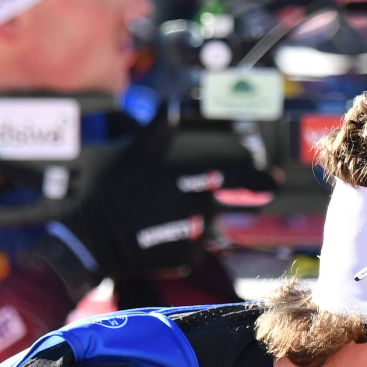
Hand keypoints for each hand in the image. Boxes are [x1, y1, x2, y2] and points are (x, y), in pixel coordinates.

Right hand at [54, 126, 274, 282]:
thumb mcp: (133, 156)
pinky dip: (179, 249)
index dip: (256, 178)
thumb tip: (171, 105)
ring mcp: (191, 237)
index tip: (273, 180)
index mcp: (187, 181)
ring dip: (187, 227)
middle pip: (212, 206)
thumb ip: (158, 131)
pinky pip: (191, 253)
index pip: (230, 178)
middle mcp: (195, 209)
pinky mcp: (183, 260)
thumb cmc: (112, 195)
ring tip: (154, 224)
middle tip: (166, 208)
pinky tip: (156, 241)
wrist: (94, 240)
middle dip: (198, 206)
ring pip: (202, 230)